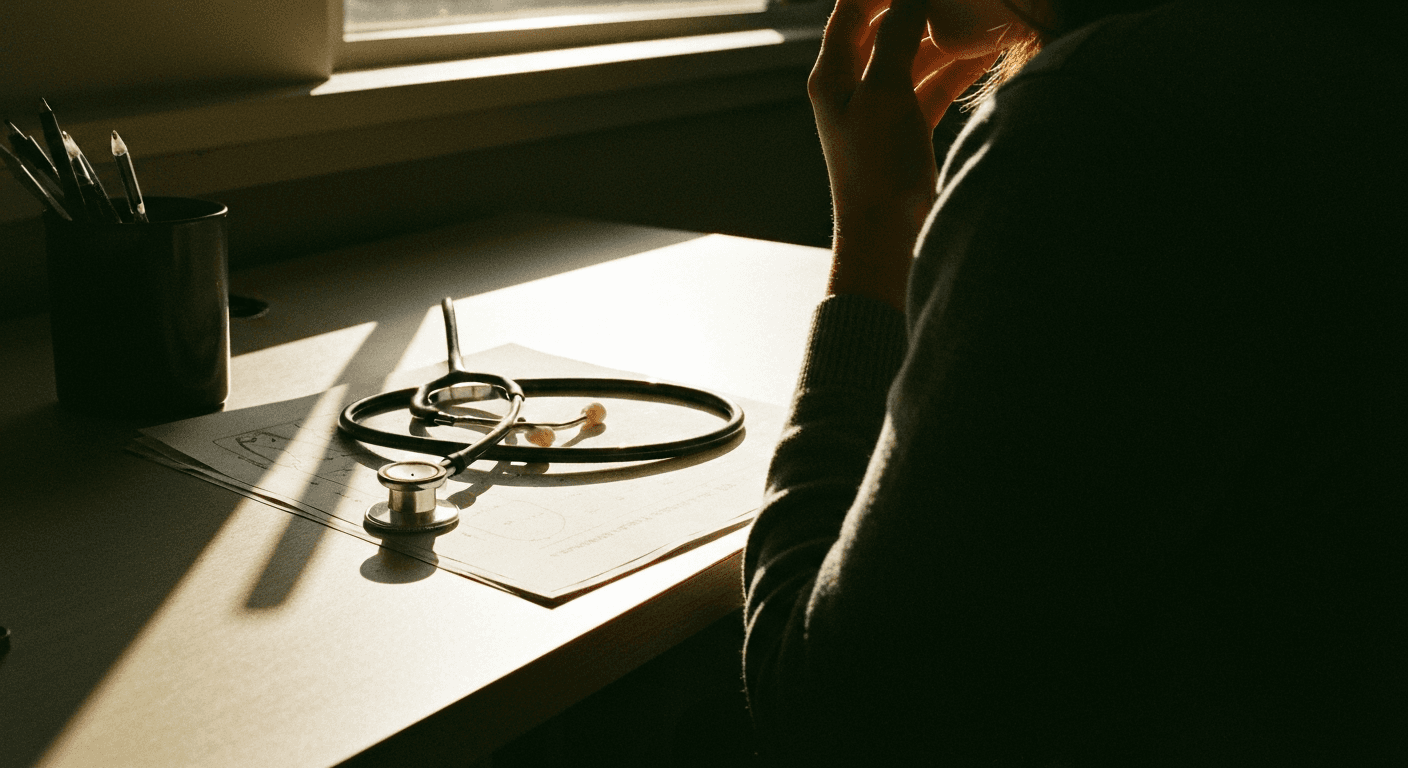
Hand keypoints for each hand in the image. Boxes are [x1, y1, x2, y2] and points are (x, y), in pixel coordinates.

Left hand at [810, 0, 998, 311]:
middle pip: (886, 29)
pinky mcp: (908, 129)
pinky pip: (934, 85)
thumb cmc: (877, 167)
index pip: (852, 9)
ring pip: (915, 56)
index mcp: (832, 75)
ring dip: (947, 38)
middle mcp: (852, 87)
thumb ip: (897, 36)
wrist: (888, 239)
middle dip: (922, 8)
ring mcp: (882, 108)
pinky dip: (958, 69)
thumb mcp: (886, 92)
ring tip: (980, 18)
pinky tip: (988, 52)